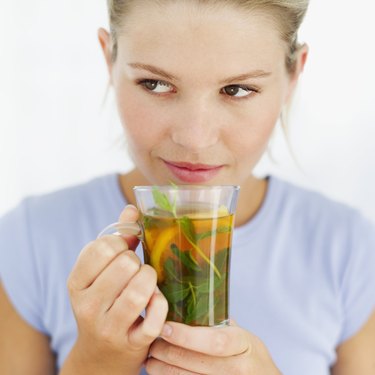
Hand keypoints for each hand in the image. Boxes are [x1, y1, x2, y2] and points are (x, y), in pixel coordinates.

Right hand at [63, 205, 167, 374]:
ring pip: (141, 290)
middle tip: (135, 271)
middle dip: (137, 263)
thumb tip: (132, 209)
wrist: (101, 355)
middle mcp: (87, 306)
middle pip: (126, 265)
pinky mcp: (131, 344)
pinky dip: (161, 305)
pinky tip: (155, 303)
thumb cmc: (104, 301)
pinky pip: (156, 317)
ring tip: (147, 284)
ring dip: (151, 281)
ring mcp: (108, 327)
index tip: (124, 250)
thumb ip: (117, 237)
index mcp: (76, 282)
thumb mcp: (100, 272)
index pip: (103, 248)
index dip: (121, 243)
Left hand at [146, 320, 280, 374]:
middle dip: (170, 353)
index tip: (165, 328)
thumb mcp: (242, 336)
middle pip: (198, 362)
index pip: (215, 341)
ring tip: (150, 360)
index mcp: (244, 344)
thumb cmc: (250, 355)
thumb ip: (219, 324)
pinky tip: (162, 373)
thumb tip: (185, 304)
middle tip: (152, 344)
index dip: (187, 336)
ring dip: (166, 370)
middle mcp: (239, 368)